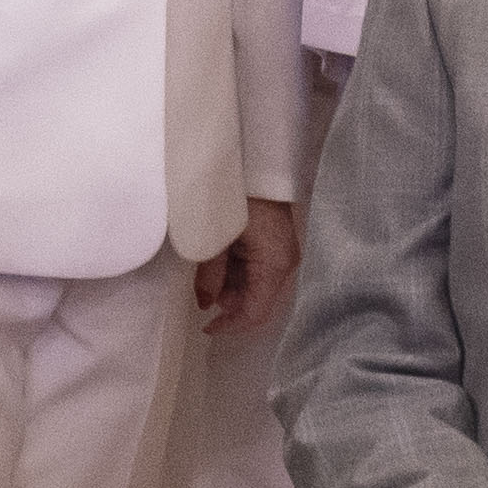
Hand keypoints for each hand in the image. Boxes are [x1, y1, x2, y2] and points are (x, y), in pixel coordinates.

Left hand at [192, 197, 300, 336]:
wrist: (255, 160)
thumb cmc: (235, 196)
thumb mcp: (216, 238)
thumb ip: (210, 274)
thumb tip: (204, 302)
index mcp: (275, 265)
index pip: (255, 312)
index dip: (230, 325)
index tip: (206, 327)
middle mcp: (285, 263)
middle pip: (257, 299)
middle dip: (228, 301)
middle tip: (201, 288)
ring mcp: (284, 253)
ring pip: (256, 284)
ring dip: (230, 284)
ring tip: (208, 266)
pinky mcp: (279, 243)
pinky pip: (258, 268)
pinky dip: (237, 269)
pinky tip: (220, 256)